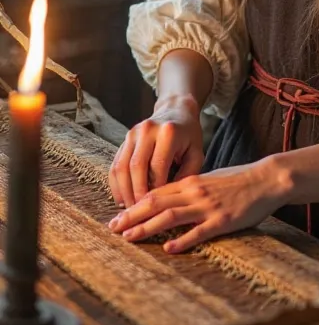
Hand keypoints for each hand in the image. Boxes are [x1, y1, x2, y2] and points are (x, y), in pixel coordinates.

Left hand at [107, 157, 292, 253]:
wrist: (266, 179)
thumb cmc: (238, 180)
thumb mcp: (210, 178)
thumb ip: (189, 188)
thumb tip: (170, 199)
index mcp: (191, 181)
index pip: (156, 193)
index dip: (134, 205)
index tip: (118, 216)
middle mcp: (194, 192)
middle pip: (157, 204)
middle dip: (132, 216)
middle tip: (113, 228)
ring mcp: (207, 206)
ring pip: (171, 217)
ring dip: (147, 227)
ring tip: (130, 237)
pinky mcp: (222, 220)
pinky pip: (198, 231)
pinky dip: (181, 240)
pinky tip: (168, 248)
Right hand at [109, 94, 203, 208]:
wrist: (176, 110)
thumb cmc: (189, 136)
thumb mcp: (196, 153)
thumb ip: (187, 175)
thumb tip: (171, 201)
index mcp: (168, 132)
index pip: (157, 167)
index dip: (155, 190)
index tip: (157, 209)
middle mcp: (147, 130)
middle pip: (135, 167)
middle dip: (136, 193)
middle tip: (139, 213)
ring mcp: (133, 133)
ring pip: (121, 167)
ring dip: (123, 191)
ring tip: (130, 210)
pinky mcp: (124, 139)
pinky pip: (115, 164)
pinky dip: (116, 184)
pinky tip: (122, 199)